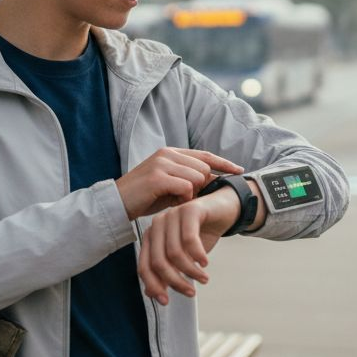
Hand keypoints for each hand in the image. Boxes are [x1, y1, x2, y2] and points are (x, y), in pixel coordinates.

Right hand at [115, 148, 242, 220]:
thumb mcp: (170, 185)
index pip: (205, 155)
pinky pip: (185, 187)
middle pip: (204, 168)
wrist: (117, 203)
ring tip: (176, 200)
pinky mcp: (157, 177)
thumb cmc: (145, 197)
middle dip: (202, 186)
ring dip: (192, 193)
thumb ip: (188, 179)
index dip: (224, 162)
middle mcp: (167, 154)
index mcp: (171, 152)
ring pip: (197, 177)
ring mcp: (161, 164)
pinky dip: (183, 198)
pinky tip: (173, 203)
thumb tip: (213, 180)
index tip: (239, 170)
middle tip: (187, 198)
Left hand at [137, 190, 238, 304]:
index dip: (153, 286)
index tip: (166, 302)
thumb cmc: (201, 234)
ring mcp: (172, 215)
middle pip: (158, 262)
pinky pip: (189, 239)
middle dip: (175, 282)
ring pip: (174, 253)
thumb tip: (151, 293)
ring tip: (204, 278)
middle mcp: (158, 225)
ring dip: (190, 271)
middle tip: (191, 292)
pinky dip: (198, 255)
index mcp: (151, 237)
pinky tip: (205, 263)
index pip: (144, 266)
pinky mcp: (189, 210)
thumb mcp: (184, 258)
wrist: (223, 210)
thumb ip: (167, 273)